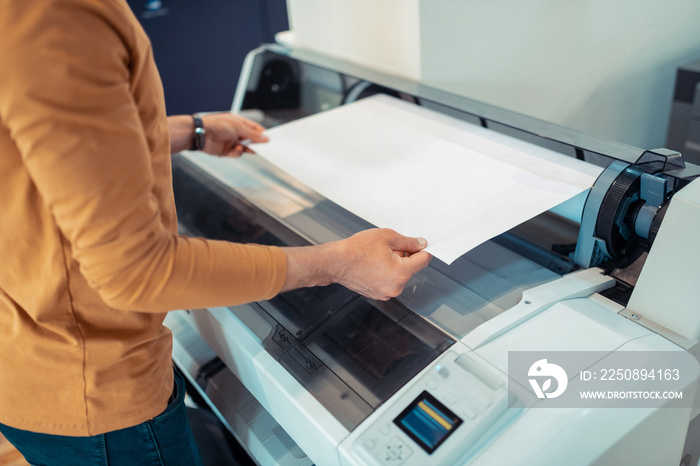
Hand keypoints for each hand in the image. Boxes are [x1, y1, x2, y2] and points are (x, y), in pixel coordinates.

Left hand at [200, 113, 268, 156]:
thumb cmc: (217, 124)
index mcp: (239, 123)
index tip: (270, 139)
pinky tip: (237, 148)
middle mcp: (236, 132)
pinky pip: (237, 154)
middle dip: (257, 143)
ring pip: (245, 148)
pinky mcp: (226, 151)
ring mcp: (231, 142)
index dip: (262, 133)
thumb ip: (253, 134)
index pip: (254, 128)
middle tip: (265, 147)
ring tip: (252, 149)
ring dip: (249, 148)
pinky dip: (239, 152)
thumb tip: (265, 138)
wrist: (201, 133)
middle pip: (251, 139)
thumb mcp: (239, 127)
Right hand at [282, 229, 431, 300]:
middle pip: (411, 268)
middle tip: (392, 246)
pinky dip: (386, 273)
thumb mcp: (386, 237)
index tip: (422, 245)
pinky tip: (374, 264)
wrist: (335, 262)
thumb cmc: (356, 250)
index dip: (424, 250)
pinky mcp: (378, 294)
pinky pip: (389, 282)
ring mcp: (386, 293)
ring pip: (400, 275)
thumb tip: (420, 244)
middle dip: (406, 256)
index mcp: (401, 272)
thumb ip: (407, 241)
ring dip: (396, 265)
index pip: (423, 260)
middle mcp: (396, 286)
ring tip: (379, 255)